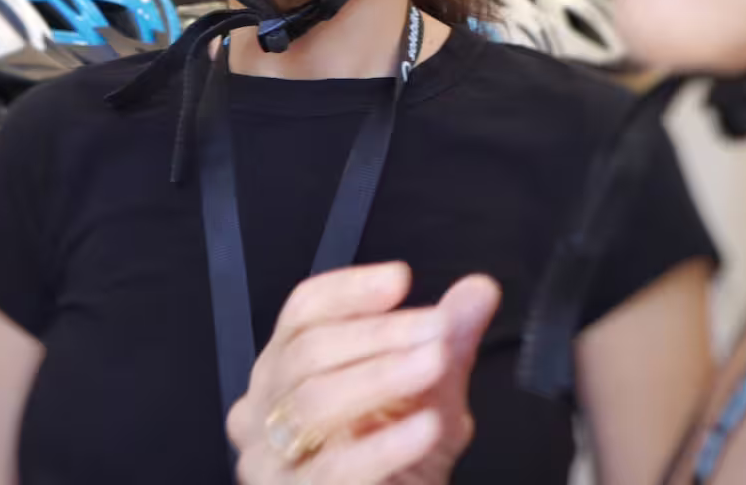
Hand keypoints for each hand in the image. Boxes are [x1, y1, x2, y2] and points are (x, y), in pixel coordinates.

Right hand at [228, 263, 501, 483]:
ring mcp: (271, 459)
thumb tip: (479, 290)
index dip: (349, 290)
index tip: (399, 279)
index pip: (302, 311)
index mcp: (286, 370)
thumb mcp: (431, 397)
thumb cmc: (401, 466)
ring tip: (433, 364)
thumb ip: (448, 341)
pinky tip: (425, 427)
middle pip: (306, 351)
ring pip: (313, 402)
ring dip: (380, 377)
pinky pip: (335, 467)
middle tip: (434, 327)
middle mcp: (265, 409)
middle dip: (377, 333)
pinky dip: (384, 445)